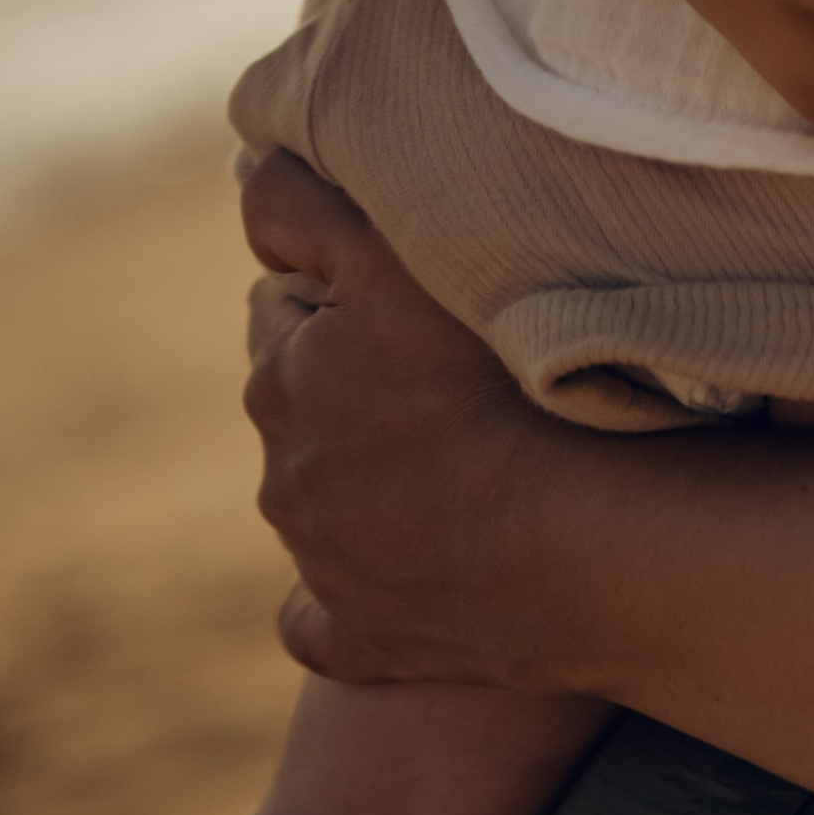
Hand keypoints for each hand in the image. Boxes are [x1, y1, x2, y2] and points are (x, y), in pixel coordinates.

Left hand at [243, 151, 578, 691]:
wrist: (568, 544)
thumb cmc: (492, 382)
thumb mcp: (392, 255)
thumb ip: (304, 206)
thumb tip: (245, 174)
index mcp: (282, 380)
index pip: (284, 305)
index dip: (342, 288)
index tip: (406, 289)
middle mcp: (283, 478)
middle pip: (301, 401)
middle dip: (346, 378)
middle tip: (440, 366)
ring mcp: (322, 567)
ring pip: (324, 499)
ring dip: (369, 471)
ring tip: (462, 451)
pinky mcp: (363, 640)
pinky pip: (330, 618)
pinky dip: (353, 593)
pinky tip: (405, 572)